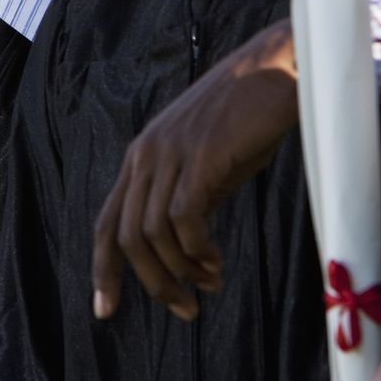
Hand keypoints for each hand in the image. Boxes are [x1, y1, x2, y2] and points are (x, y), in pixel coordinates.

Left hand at [92, 18, 298, 319]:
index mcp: (141, 156)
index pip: (107, 221)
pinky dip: (197, 250)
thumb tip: (185, 250)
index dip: (102, 269)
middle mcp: (146, 154)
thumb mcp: (207, 162)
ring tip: (211, 283)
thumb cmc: (248, 117)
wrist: (277, 70)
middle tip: (185, 310)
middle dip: (152, 283)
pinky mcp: (200, 156)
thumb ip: (188, 197)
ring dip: (182, 271)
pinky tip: (216, 261)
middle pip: (126, 237)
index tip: (104, 310)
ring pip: (153, 233)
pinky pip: (184, 218)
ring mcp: (170, 153)